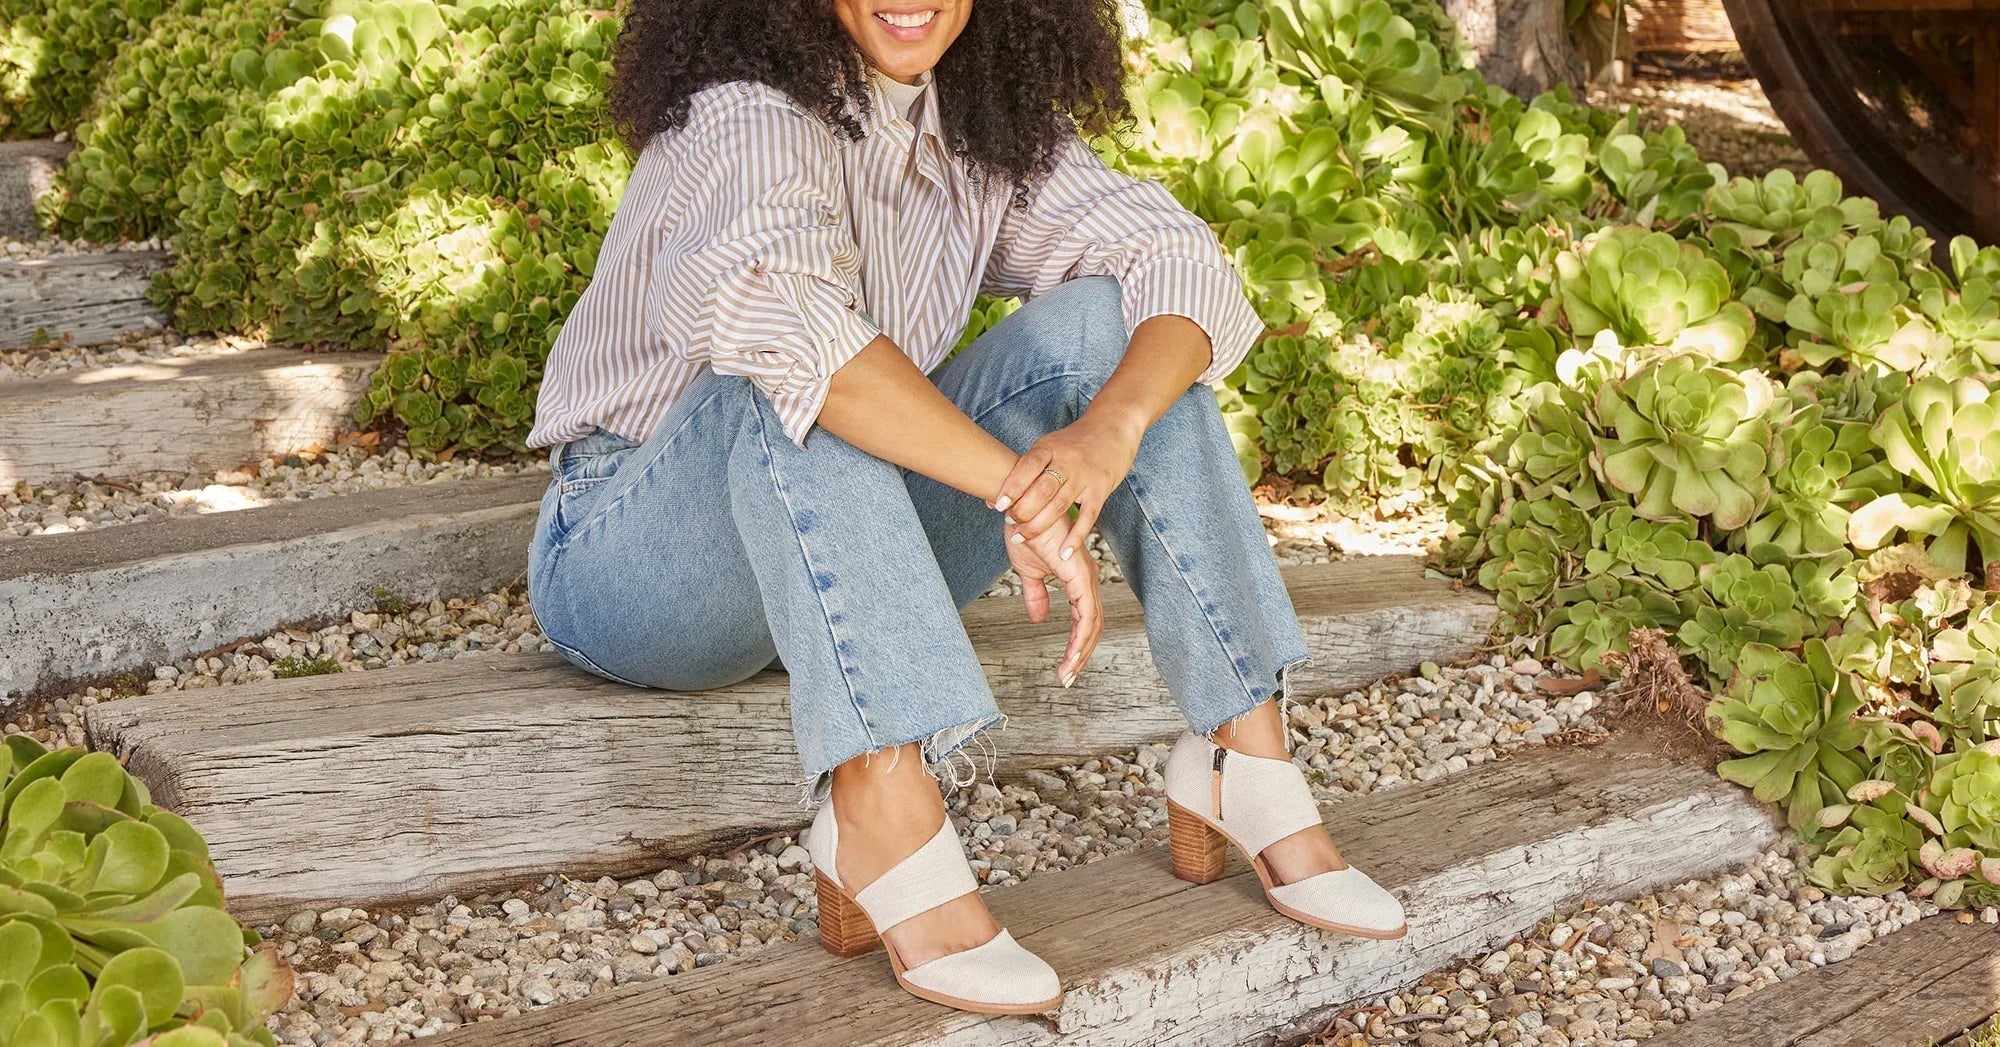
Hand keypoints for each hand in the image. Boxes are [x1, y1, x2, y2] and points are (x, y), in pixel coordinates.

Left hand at [991, 411, 1143, 563]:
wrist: (1113, 427)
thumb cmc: (1074, 441)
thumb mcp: (1047, 446)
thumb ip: (1023, 471)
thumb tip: (992, 500)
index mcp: (1049, 447)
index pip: (1028, 466)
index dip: (1012, 487)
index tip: (998, 505)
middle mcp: (1067, 462)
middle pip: (1042, 490)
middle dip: (1023, 510)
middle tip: (1011, 523)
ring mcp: (1085, 477)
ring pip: (1060, 506)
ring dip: (1038, 525)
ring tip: (1022, 537)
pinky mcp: (1100, 490)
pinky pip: (1087, 518)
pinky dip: (1075, 537)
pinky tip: (1062, 553)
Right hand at [1005, 514, 1101, 686]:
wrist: (1020, 509)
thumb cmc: (1024, 532)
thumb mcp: (1029, 571)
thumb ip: (1036, 594)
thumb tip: (1038, 619)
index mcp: (1077, 577)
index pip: (1084, 617)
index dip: (1076, 642)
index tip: (1065, 665)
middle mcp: (1086, 578)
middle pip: (1093, 626)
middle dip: (1081, 654)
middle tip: (1066, 677)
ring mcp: (1085, 578)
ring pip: (1093, 625)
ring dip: (1080, 652)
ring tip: (1066, 674)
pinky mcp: (1079, 577)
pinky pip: (1086, 615)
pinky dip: (1080, 638)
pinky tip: (1071, 655)